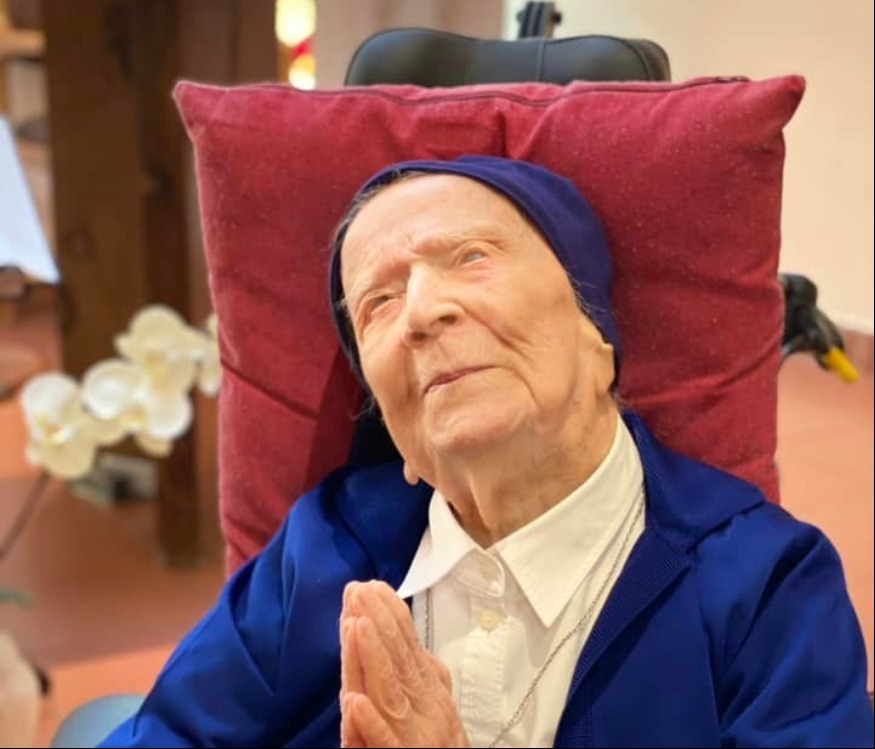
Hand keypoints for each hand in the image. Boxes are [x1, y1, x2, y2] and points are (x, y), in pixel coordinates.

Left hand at [339, 580, 469, 747]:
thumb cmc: (440, 748)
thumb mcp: (436, 707)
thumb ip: (425, 675)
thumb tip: (414, 640)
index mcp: (429, 692)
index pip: (408, 647)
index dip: (390, 615)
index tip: (372, 586)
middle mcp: (425, 709)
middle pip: (398, 661)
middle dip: (377, 623)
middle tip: (359, 591)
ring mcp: (415, 736)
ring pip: (390, 693)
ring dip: (373, 657)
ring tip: (356, 626)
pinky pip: (385, 743)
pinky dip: (371, 723)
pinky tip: (353, 702)